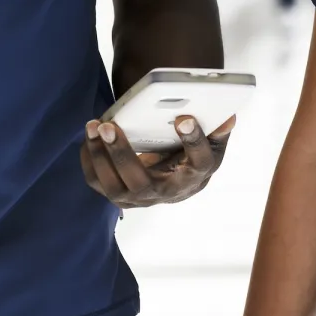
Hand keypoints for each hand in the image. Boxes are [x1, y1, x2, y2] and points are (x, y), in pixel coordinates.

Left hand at [81, 113, 235, 207]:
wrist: (176, 182)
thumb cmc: (191, 158)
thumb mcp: (212, 145)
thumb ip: (218, 131)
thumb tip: (227, 116)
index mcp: (195, 176)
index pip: (199, 163)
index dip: (193, 142)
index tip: (184, 118)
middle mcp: (166, 193)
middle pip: (142, 182)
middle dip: (122, 154)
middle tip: (109, 126)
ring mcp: (140, 199)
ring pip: (114, 187)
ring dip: (100, 157)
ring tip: (93, 127)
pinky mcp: (120, 196)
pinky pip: (98, 184)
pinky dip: (89, 161)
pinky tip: (88, 138)